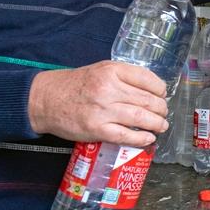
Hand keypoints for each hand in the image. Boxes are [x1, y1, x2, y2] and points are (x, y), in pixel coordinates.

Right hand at [28, 61, 168, 146]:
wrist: (46, 99)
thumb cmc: (75, 85)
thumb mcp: (100, 70)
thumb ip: (123, 77)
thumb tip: (150, 90)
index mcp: (111, 70)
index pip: (147, 79)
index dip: (160, 89)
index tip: (162, 95)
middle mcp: (109, 88)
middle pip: (147, 100)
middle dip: (161, 109)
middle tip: (163, 113)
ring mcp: (103, 109)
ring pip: (141, 117)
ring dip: (156, 124)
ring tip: (161, 126)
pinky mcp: (97, 129)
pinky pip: (126, 135)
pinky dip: (141, 138)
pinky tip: (148, 138)